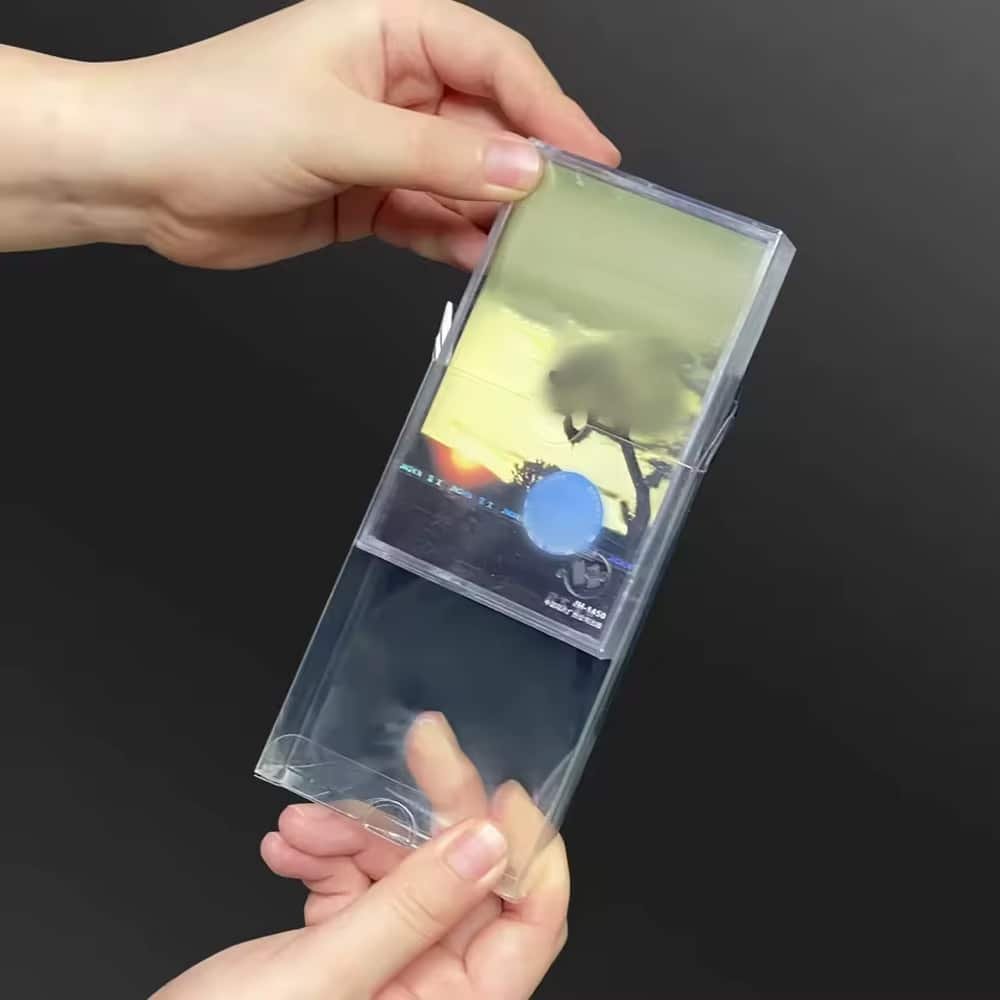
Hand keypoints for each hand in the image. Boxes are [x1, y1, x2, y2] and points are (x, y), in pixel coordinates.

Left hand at [3, 0, 617, 267]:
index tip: (590, 158)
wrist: (141, 176)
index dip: (549, 108)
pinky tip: (478, 259)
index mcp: (390, 32)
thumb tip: (523, 171)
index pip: (494, 62)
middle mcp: (393, 86)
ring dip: (491, 215)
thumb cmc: (214, 117)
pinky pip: (429, 219)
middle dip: (524, 172)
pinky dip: (453, 240)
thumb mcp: (339, 131)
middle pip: (487, 126)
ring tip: (528, 248)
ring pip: (462, 180)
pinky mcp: (368, 198)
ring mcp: (382, 146)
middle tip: (567, 218)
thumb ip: (437, 157)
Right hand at [154, 714, 568, 999]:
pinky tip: (288, 847)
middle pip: (464, 877)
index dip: (529, 849)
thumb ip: (412, 911)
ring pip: (402, 869)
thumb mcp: (326, 980)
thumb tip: (491, 844)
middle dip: (427, 816)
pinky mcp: (345, 948)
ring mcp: (387, 967)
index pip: (531, 923)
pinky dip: (323, 854)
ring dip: (354, 833)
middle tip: (416, 747)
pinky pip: (355, 881)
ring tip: (304, 826)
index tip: (503, 786)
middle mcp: (429, 990)